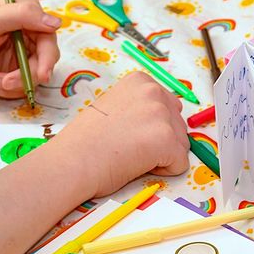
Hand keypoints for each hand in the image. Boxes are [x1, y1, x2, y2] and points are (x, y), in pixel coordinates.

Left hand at [0, 0, 61, 97]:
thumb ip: (22, 15)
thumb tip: (55, 22)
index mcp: (23, 12)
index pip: (48, 34)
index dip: (47, 55)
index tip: (41, 72)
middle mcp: (26, 32)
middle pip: (46, 58)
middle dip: (26, 74)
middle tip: (7, 82)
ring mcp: (22, 53)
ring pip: (35, 76)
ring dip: (13, 83)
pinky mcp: (15, 72)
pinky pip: (24, 86)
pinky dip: (6, 89)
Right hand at [57, 71, 189, 196]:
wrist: (72, 161)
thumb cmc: (85, 141)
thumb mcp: (112, 107)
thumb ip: (138, 108)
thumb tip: (159, 122)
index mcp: (140, 82)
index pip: (168, 106)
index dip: (151, 127)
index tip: (128, 132)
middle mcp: (154, 92)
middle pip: (178, 124)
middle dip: (161, 141)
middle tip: (129, 147)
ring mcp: (162, 115)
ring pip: (181, 145)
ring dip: (163, 156)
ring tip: (132, 155)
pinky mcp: (167, 141)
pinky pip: (180, 164)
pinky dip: (165, 172)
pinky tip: (138, 165)